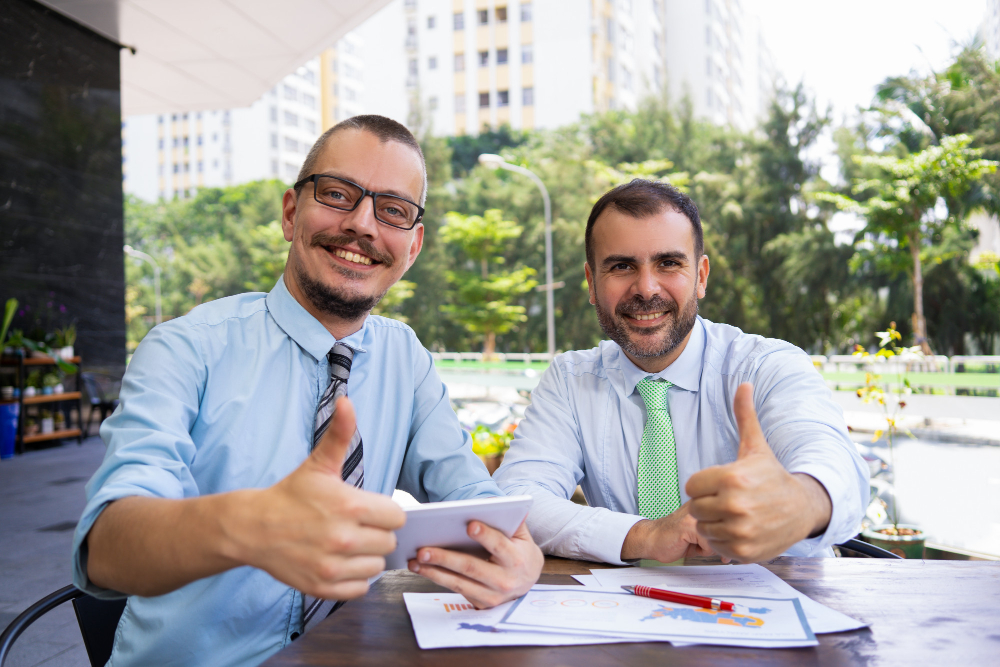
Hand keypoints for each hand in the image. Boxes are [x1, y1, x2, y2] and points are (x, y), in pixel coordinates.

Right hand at [229, 397, 405, 599]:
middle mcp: (343, 538)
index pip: (397, 517)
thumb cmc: (291, 494)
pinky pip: (360, 589)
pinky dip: (354, 579)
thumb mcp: (318, 463)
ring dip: (366, 556)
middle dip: (376, 533)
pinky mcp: (322, 587)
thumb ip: (340, 433)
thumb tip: (347, 401)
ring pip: (377, 566)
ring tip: (347, 543)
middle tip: (355, 525)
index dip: (384, 512)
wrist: (252, 528)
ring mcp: (332, 566)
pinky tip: (340, 561)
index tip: (367, 508)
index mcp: (348, 506)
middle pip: (389, 542)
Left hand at [407, 519, 543, 608]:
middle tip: (423, 550)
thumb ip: (512, 518)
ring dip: (434, 572)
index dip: (485, 535)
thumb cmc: (520, 551)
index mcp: (516, 560)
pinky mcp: (481, 604)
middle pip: (471, 568)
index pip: (499, 545)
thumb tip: (494, 501)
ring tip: (415, 561)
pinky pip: (456, 590)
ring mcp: (492, 596)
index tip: (470, 524)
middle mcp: (505, 581)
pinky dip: (437, 579)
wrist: (528, 579)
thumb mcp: (521, 534)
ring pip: (458, 583)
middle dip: (445, 558)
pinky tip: (422, 569)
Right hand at [620, 502, 724, 562]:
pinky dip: (701, 550)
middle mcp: (704, 503)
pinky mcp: (688, 524)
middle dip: (720, 542)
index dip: (729, 535)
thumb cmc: (677, 538)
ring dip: (709, 547)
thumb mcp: (705, 534)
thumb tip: (743, 545)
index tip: (718, 538)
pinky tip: (687, 544)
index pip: (734, 519)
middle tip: (702, 542)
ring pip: (721, 537)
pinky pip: (708, 543)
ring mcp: (696, 512)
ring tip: (693, 542)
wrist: (652, 539)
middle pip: (730, 528)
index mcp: (710, 501)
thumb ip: (723, 535)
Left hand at [685, 383, 832, 562]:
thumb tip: (744, 383)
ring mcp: (740, 531)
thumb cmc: (772, 475)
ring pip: (704, 528)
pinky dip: (724, 541)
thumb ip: (744, 415)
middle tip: (729, 500)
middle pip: (695, 508)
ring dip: (714, 523)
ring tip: (735, 514)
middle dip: (708, 503)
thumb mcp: (756, 446)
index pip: (691, 486)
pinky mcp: (744, 552)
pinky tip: (740, 529)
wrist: (803, 508)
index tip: (721, 483)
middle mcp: (735, 505)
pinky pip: (716, 546)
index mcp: (732, 477)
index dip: (704, 484)